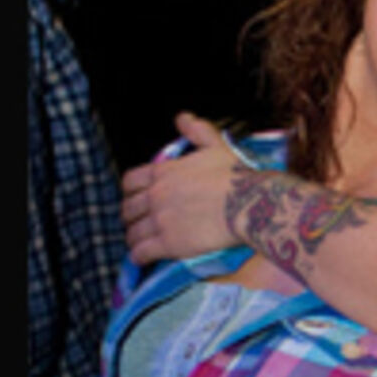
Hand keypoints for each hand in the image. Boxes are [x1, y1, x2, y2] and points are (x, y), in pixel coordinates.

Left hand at [121, 112, 247, 263]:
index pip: (130, 182)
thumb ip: (197, 131)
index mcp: (162, 173)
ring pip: (132, 232)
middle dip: (131, 216)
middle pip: (127, 209)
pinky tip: (143, 258)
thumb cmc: (235, 175)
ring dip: (134, 237)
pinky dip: (138, 256)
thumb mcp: (216, 146)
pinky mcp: (168, 243)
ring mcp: (159, 220)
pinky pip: (141, 252)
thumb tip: (182, 117)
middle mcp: (155, 196)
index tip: (137, 198)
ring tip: (141, 243)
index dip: (131, 191)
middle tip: (140, 222)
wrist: (249, 203)